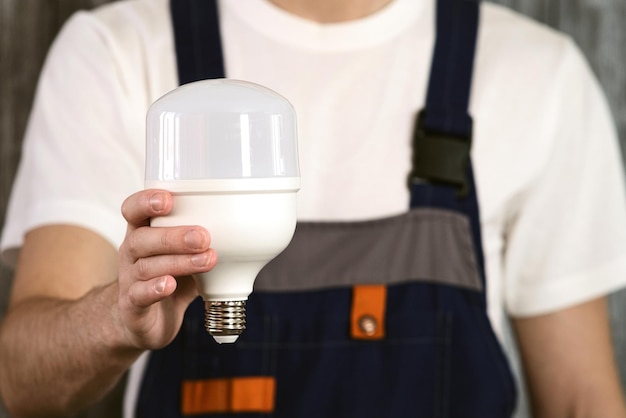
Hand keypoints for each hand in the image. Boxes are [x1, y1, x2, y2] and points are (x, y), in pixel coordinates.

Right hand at [117, 189, 216, 348]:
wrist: (147, 320)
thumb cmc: (172, 277)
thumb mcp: (189, 253)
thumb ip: (209, 240)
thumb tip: (252, 228)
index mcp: (143, 233)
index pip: (133, 210)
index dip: (145, 201)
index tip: (168, 199)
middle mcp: (132, 253)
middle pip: (142, 238)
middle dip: (173, 235)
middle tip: (203, 236)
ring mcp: (129, 280)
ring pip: (147, 267)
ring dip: (178, 262)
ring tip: (207, 259)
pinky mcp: (132, 307)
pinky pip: (138, 295)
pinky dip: (154, 289)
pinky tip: (170, 285)